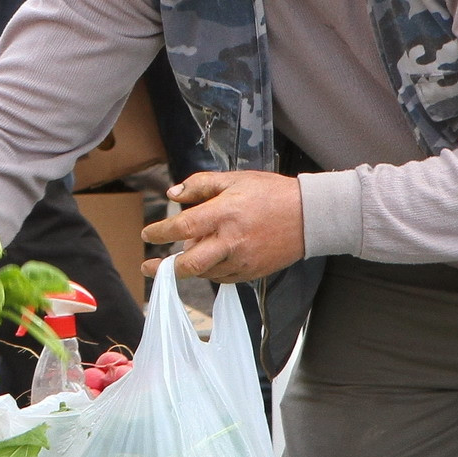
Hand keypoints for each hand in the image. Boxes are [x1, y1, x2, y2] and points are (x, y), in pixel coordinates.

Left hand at [139, 169, 305, 284]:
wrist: (309, 217)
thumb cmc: (271, 194)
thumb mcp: (234, 179)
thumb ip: (200, 185)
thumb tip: (173, 194)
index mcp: (225, 214)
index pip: (183, 227)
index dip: (161, 232)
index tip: (148, 234)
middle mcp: (231, 241)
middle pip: (190, 264)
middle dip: (165, 268)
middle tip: (149, 266)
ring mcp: (243, 260)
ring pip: (205, 273)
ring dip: (190, 266)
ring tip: (190, 250)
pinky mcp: (252, 272)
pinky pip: (222, 278)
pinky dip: (210, 271)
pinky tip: (210, 258)